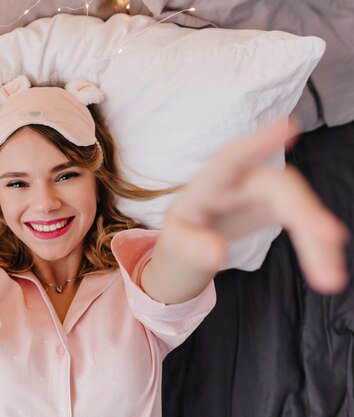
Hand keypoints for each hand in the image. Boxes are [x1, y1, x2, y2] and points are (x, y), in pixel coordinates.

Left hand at [167, 118, 348, 292]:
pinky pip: (305, 222)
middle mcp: (241, 180)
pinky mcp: (279, 206)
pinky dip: (318, 247)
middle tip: (332, 238)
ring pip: (299, 206)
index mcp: (208, 185)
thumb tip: (217, 255)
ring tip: (331, 280)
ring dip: (318, 240)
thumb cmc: (183, 235)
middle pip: (279, 188)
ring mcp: (263, 191)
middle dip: (305, 211)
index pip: (230, 159)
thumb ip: (192, 247)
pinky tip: (331, 271)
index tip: (288, 126)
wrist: (193, 240)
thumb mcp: (176, 244)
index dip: (258, 143)